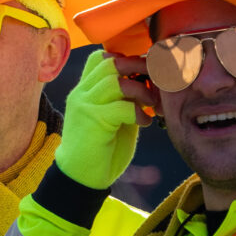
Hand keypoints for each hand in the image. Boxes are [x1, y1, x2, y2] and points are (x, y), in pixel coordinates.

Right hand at [54, 51, 141, 191]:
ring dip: (139, 90)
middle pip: (110, 62)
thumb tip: (150, 82)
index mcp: (86, 89)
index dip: (126, 60)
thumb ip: (125, 98)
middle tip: (154, 86)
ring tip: (150, 104)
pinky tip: (144, 123)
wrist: (81, 177)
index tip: (144, 76)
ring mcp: (85, 105)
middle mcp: (82, 93)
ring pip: (115, 80)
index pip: (101, 57)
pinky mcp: (93, 121)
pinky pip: (121, 106)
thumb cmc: (101, 148)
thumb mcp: (115, 116)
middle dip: (138, 70)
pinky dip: (138, 112)